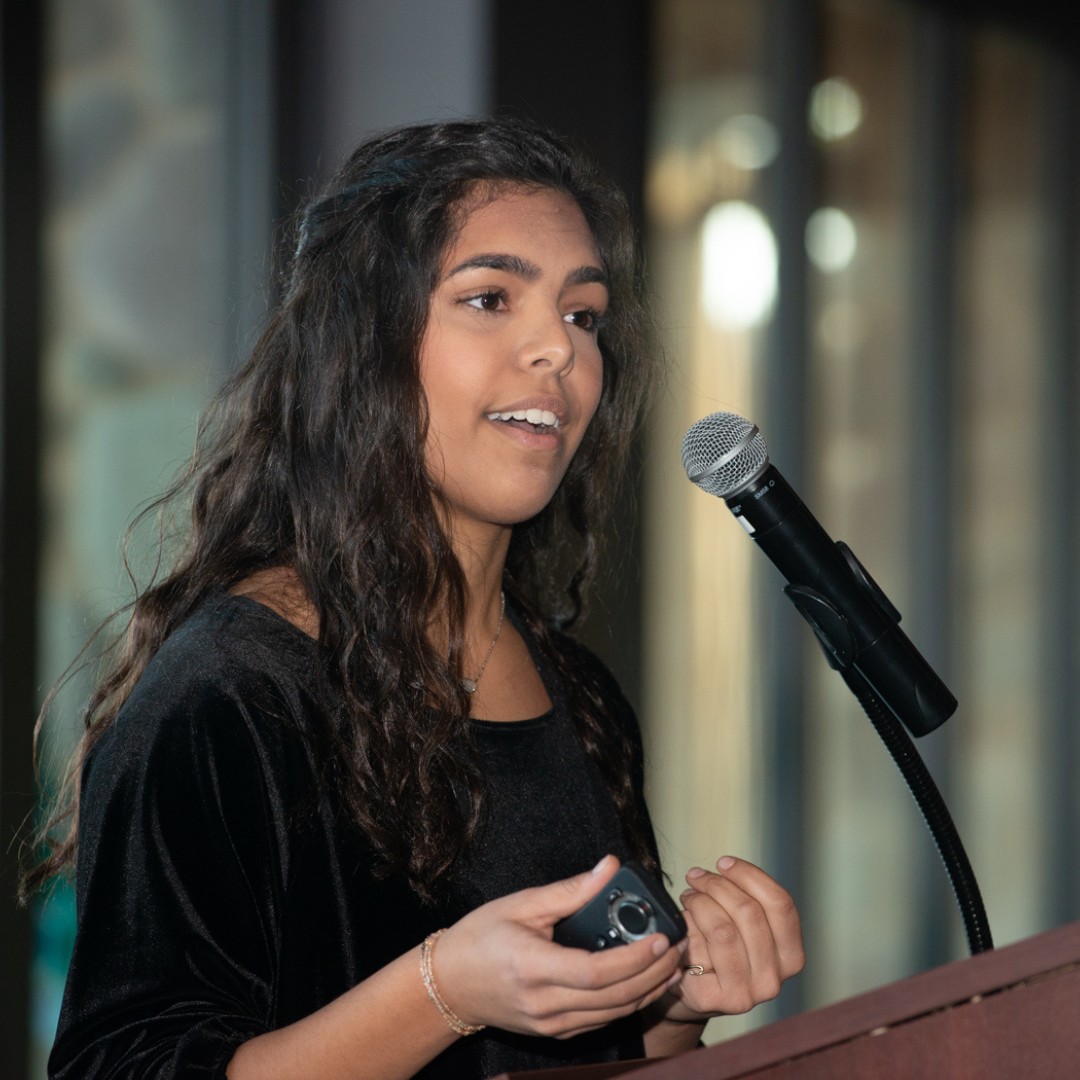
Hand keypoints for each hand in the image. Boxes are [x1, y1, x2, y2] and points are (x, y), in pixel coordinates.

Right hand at [433, 855, 685, 1038]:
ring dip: (650, 990)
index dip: (635, 959)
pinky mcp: (555, 1031)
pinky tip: (648, 981)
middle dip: (655, 974)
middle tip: (681, 946)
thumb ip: (570, 890)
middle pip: (614, 998)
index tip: (662, 938)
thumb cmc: (480, 937)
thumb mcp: (522, 903)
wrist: (449, 984)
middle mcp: (544, 1004)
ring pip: (614, 1014)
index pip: (596, 973)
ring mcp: (550, 1024)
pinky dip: (630, 1002)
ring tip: (675, 963)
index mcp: (533, 967)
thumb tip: (610, 867)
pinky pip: (602, 1020)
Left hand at [660, 856, 803, 1021]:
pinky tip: (682, 921)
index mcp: (791, 956)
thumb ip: (748, 900)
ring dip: (699, 901)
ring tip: (688, 895)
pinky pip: (698, 946)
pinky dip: (687, 926)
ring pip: (723, 928)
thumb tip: (726, 866)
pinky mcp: (713, 999)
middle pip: (748, 911)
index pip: (780, 904)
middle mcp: (773, 979)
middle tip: (696, 877)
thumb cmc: (721, 948)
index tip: (724, 862)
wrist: (692, 990)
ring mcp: (745, 993)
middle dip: (716, 884)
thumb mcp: (746, 926)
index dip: (749, 875)